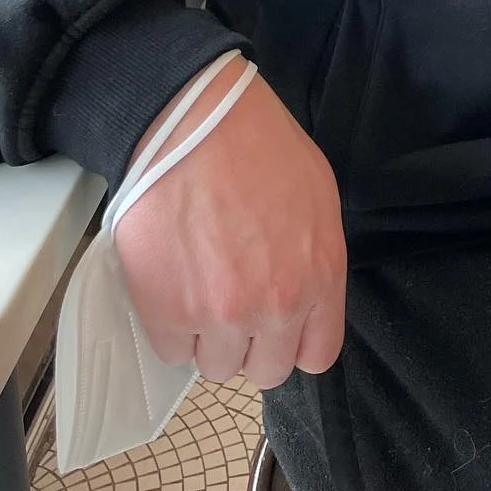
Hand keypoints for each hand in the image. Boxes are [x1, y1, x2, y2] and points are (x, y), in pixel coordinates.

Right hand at [113, 59, 346, 388]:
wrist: (195, 121)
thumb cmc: (258, 144)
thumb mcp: (317, 195)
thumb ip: (315, 257)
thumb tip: (302, 291)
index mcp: (320, 275)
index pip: (318, 354)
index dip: (294, 341)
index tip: (275, 324)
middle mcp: (277, 306)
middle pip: (266, 369)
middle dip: (250, 342)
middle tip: (231, 300)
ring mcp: (222, 315)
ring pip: (216, 365)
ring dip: (207, 335)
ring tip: (197, 283)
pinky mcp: (169, 313)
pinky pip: (172, 350)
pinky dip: (169, 325)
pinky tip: (171, 280)